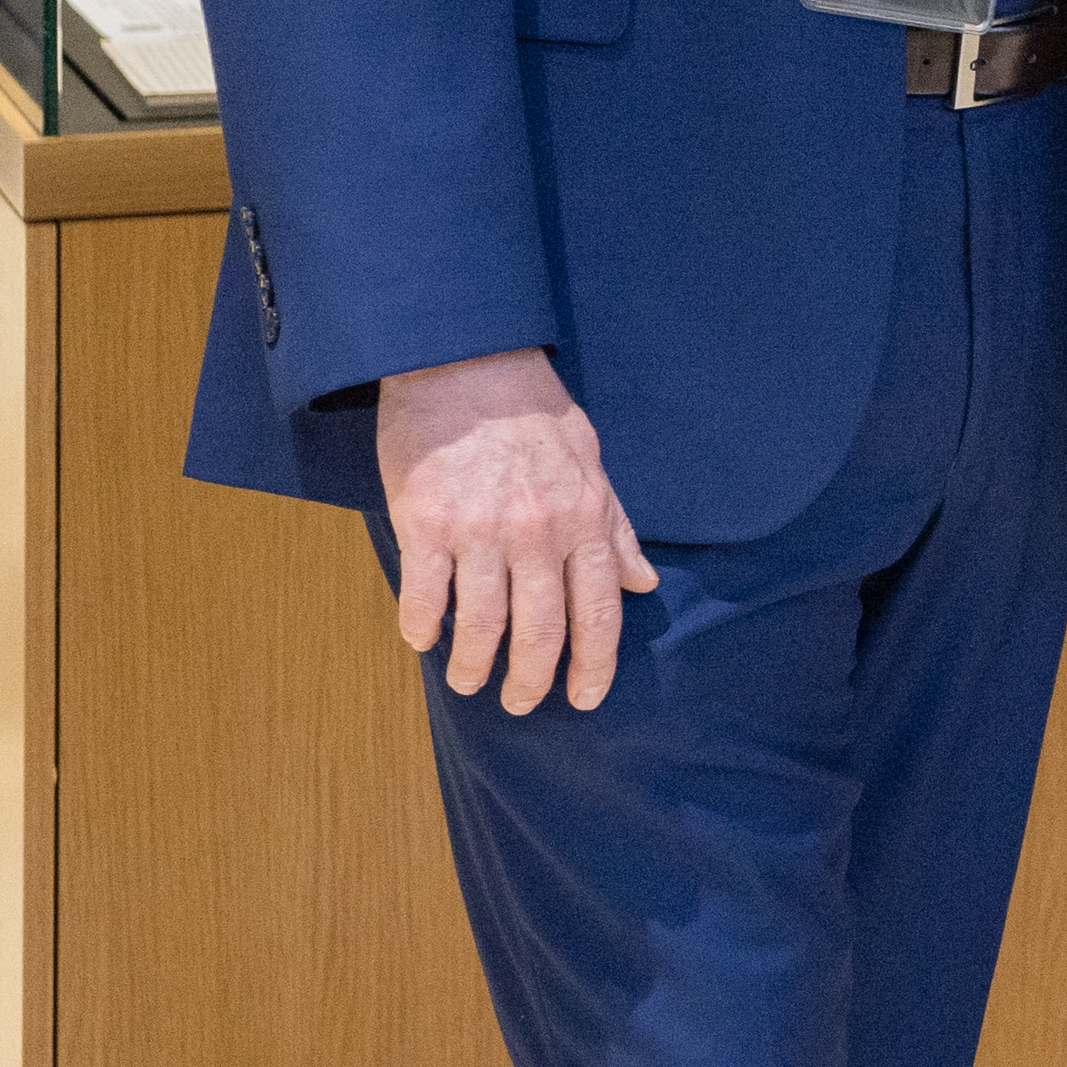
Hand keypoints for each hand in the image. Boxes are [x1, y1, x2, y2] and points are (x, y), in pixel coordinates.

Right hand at [379, 348, 654, 714]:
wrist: (466, 363)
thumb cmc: (533, 412)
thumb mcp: (592, 462)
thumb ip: (615, 527)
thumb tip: (644, 582)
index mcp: (584, 519)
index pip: (598, 611)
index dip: (594, 664)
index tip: (584, 698)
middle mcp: (537, 532)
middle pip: (541, 630)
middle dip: (533, 680)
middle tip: (520, 703)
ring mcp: (479, 531)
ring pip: (482, 624)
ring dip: (474, 665)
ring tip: (470, 681)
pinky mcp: (425, 524)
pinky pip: (424, 595)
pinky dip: (423, 627)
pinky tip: (424, 640)